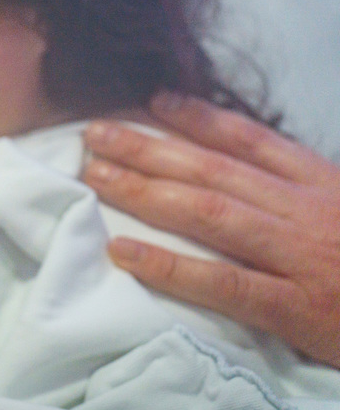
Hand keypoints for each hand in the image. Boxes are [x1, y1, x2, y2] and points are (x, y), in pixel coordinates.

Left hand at [82, 93, 339, 367]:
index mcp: (326, 186)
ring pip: (209, 211)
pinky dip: (168, 265)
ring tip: (94, 174)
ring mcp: (300, 257)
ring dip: (145, 189)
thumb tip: (260, 174)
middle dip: (149, 146)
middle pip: (214, 168)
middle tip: (94, 132)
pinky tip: (122, 250)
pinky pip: (223, 282)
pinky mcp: (298, 309)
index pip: (253, 139)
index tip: (153, 100)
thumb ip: (313, 191)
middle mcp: (307, 210)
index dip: (199, 117)